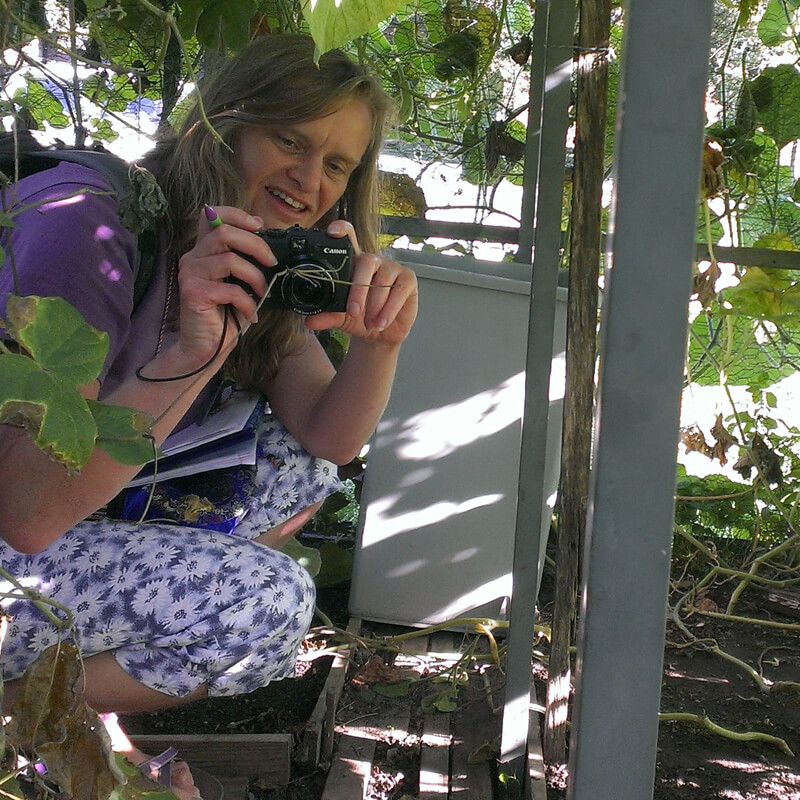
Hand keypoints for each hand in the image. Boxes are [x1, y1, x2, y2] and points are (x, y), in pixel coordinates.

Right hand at [173, 205, 275, 369]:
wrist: (207, 347)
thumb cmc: (225, 315)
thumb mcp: (240, 281)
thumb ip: (245, 258)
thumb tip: (263, 233)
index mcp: (203, 251)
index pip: (211, 216)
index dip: (236, 214)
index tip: (258, 225)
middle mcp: (192, 258)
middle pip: (223, 232)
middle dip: (255, 245)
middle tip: (272, 262)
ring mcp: (190, 274)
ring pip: (229, 260)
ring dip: (254, 277)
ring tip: (262, 293)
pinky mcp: (193, 293)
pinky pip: (229, 289)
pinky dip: (247, 302)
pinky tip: (251, 314)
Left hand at [304, 220, 418, 346]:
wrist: (382, 334)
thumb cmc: (361, 318)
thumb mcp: (341, 318)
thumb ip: (327, 316)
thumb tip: (310, 321)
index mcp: (354, 263)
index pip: (349, 238)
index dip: (342, 231)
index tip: (332, 232)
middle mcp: (374, 261)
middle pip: (366, 262)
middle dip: (358, 290)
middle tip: (353, 312)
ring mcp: (393, 268)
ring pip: (383, 281)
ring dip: (375, 306)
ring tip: (369, 324)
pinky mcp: (408, 279)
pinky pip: (398, 292)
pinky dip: (388, 310)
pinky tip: (381, 323)